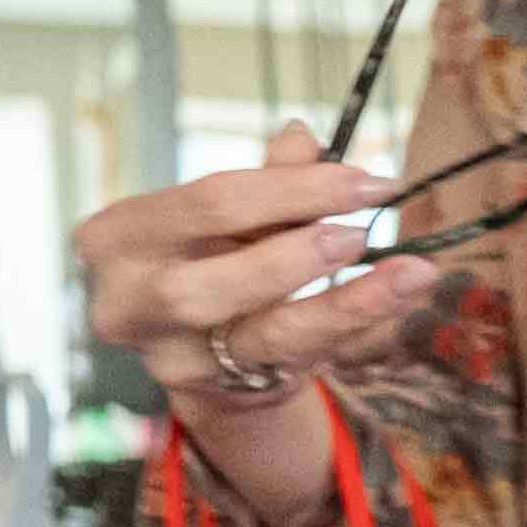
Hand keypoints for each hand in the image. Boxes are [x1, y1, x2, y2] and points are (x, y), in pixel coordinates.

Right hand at [80, 128, 456, 414]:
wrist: (201, 345)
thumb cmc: (212, 257)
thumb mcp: (229, 217)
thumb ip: (267, 181)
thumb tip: (303, 136)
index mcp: (118, 235)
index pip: (209, 203)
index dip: (294, 189)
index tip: (369, 180)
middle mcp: (126, 300)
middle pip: (214, 280)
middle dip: (297, 252)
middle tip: (363, 231)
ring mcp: (167, 354)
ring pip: (263, 333)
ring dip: (344, 302)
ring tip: (408, 273)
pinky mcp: (214, 390)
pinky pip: (297, 361)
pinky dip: (354, 328)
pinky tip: (400, 301)